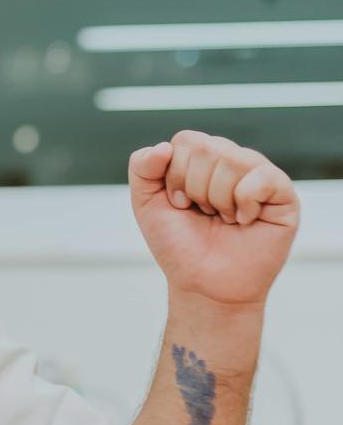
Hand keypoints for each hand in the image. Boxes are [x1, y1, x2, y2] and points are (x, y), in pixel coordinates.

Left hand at [128, 130, 298, 307]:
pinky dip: (244, 203)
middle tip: (204, 213)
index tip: (180, 203)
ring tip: (224, 218)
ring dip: (218, 199)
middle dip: (195, 188)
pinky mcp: (284, 195)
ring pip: (232, 160)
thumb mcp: (147, 203)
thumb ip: (142, 167)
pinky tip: (244, 221)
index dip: (175, 175)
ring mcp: (260, 175)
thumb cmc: (180, 245)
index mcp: (204, 159)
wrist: (204, 284)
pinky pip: (262, 177)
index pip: (187, 140)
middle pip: (207, 148)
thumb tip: (163, 146)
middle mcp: (233, 161)